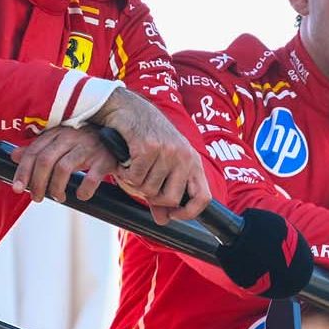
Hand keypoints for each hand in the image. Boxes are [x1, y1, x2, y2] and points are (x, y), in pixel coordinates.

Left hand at [9, 126, 119, 203]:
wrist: (118, 140)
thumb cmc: (84, 144)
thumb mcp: (60, 143)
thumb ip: (38, 149)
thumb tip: (13, 156)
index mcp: (57, 133)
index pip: (34, 151)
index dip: (23, 171)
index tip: (18, 188)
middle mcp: (71, 137)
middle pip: (46, 160)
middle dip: (37, 183)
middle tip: (36, 198)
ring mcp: (88, 147)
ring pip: (64, 168)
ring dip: (57, 188)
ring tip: (58, 197)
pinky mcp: (105, 159)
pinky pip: (91, 178)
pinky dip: (84, 190)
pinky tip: (81, 195)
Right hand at [88, 87, 210, 223]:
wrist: (126, 107)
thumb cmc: (145, 135)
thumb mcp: (160, 163)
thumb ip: (162, 192)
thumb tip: (164, 221)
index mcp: (192, 160)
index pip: (203, 198)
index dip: (189, 213)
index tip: (172, 216)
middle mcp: (183, 156)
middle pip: (170, 199)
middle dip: (151, 197)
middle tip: (140, 184)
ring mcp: (167, 151)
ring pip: (148, 190)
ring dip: (133, 183)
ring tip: (131, 166)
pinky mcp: (147, 147)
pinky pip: (135, 178)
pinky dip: (125, 174)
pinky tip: (124, 161)